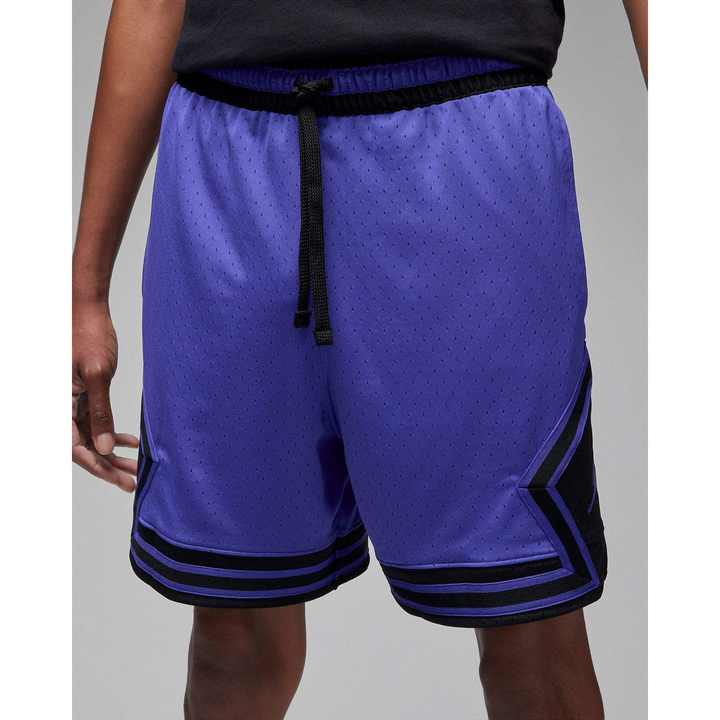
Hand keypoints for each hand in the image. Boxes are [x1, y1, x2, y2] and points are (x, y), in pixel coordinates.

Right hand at [72, 303, 137, 490]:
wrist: (86, 308)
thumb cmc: (87, 334)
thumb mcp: (97, 373)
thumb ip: (100, 411)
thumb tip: (105, 447)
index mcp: (57, 404)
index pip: (75, 447)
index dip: (98, 466)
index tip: (120, 480)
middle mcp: (61, 407)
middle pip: (84, 447)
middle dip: (108, 466)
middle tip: (132, 481)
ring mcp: (71, 402)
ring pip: (91, 436)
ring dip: (112, 453)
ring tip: (136, 468)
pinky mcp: (82, 395)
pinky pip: (94, 422)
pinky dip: (112, 433)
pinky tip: (131, 443)